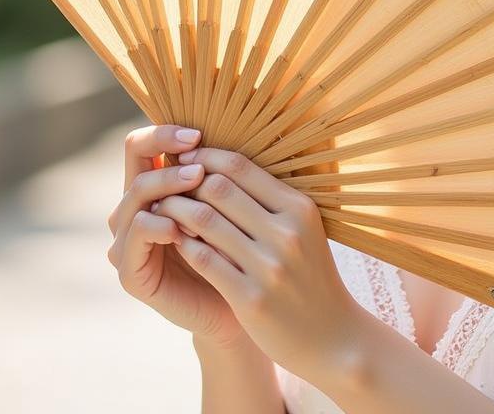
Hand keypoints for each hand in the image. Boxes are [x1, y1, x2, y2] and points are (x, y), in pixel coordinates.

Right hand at [106, 124, 251, 350]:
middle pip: (134, 160)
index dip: (166, 132)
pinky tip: (183, 228)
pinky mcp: (130, 273)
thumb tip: (234, 125)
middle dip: (166, 154)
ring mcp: (128, 240)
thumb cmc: (240, 249)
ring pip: (134, 196)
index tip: (199, 135)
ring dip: (166, 186)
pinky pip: (135, 238)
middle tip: (198, 165)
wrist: (238, 310)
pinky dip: (158, 226)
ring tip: (197, 183)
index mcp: (157, 186)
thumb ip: (222, 172)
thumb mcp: (233, 204)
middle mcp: (136, 208)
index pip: (144, 144)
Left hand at [153, 144, 362, 382]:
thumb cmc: (311, 276)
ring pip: (205, 222)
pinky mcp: (251, 298)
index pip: (241, 167)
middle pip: (219, 189)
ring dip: (176, 211)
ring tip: (161, 209)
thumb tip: (226, 168)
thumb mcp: (305, 229)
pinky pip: (204, 261)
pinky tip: (175, 241)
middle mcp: (286, 232)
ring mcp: (269, 266)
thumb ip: (273, 201)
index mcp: (299, 208)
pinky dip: (184, 246)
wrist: (332, 337)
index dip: (207, 157)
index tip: (186, 157)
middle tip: (167, 182)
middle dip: (186, 181)